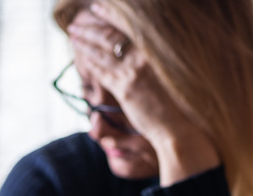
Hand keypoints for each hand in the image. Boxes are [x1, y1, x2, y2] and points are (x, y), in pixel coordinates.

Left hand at [67, 3, 219, 184]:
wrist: (179, 126)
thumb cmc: (176, 103)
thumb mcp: (166, 74)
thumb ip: (149, 60)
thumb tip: (132, 50)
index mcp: (155, 49)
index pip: (127, 25)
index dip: (109, 15)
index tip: (97, 8)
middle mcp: (145, 56)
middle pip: (110, 35)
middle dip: (90, 27)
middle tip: (77, 23)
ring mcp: (134, 72)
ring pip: (102, 51)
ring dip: (84, 41)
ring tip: (73, 34)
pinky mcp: (125, 88)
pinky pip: (100, 71)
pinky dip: (88, 62)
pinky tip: (79, 56)